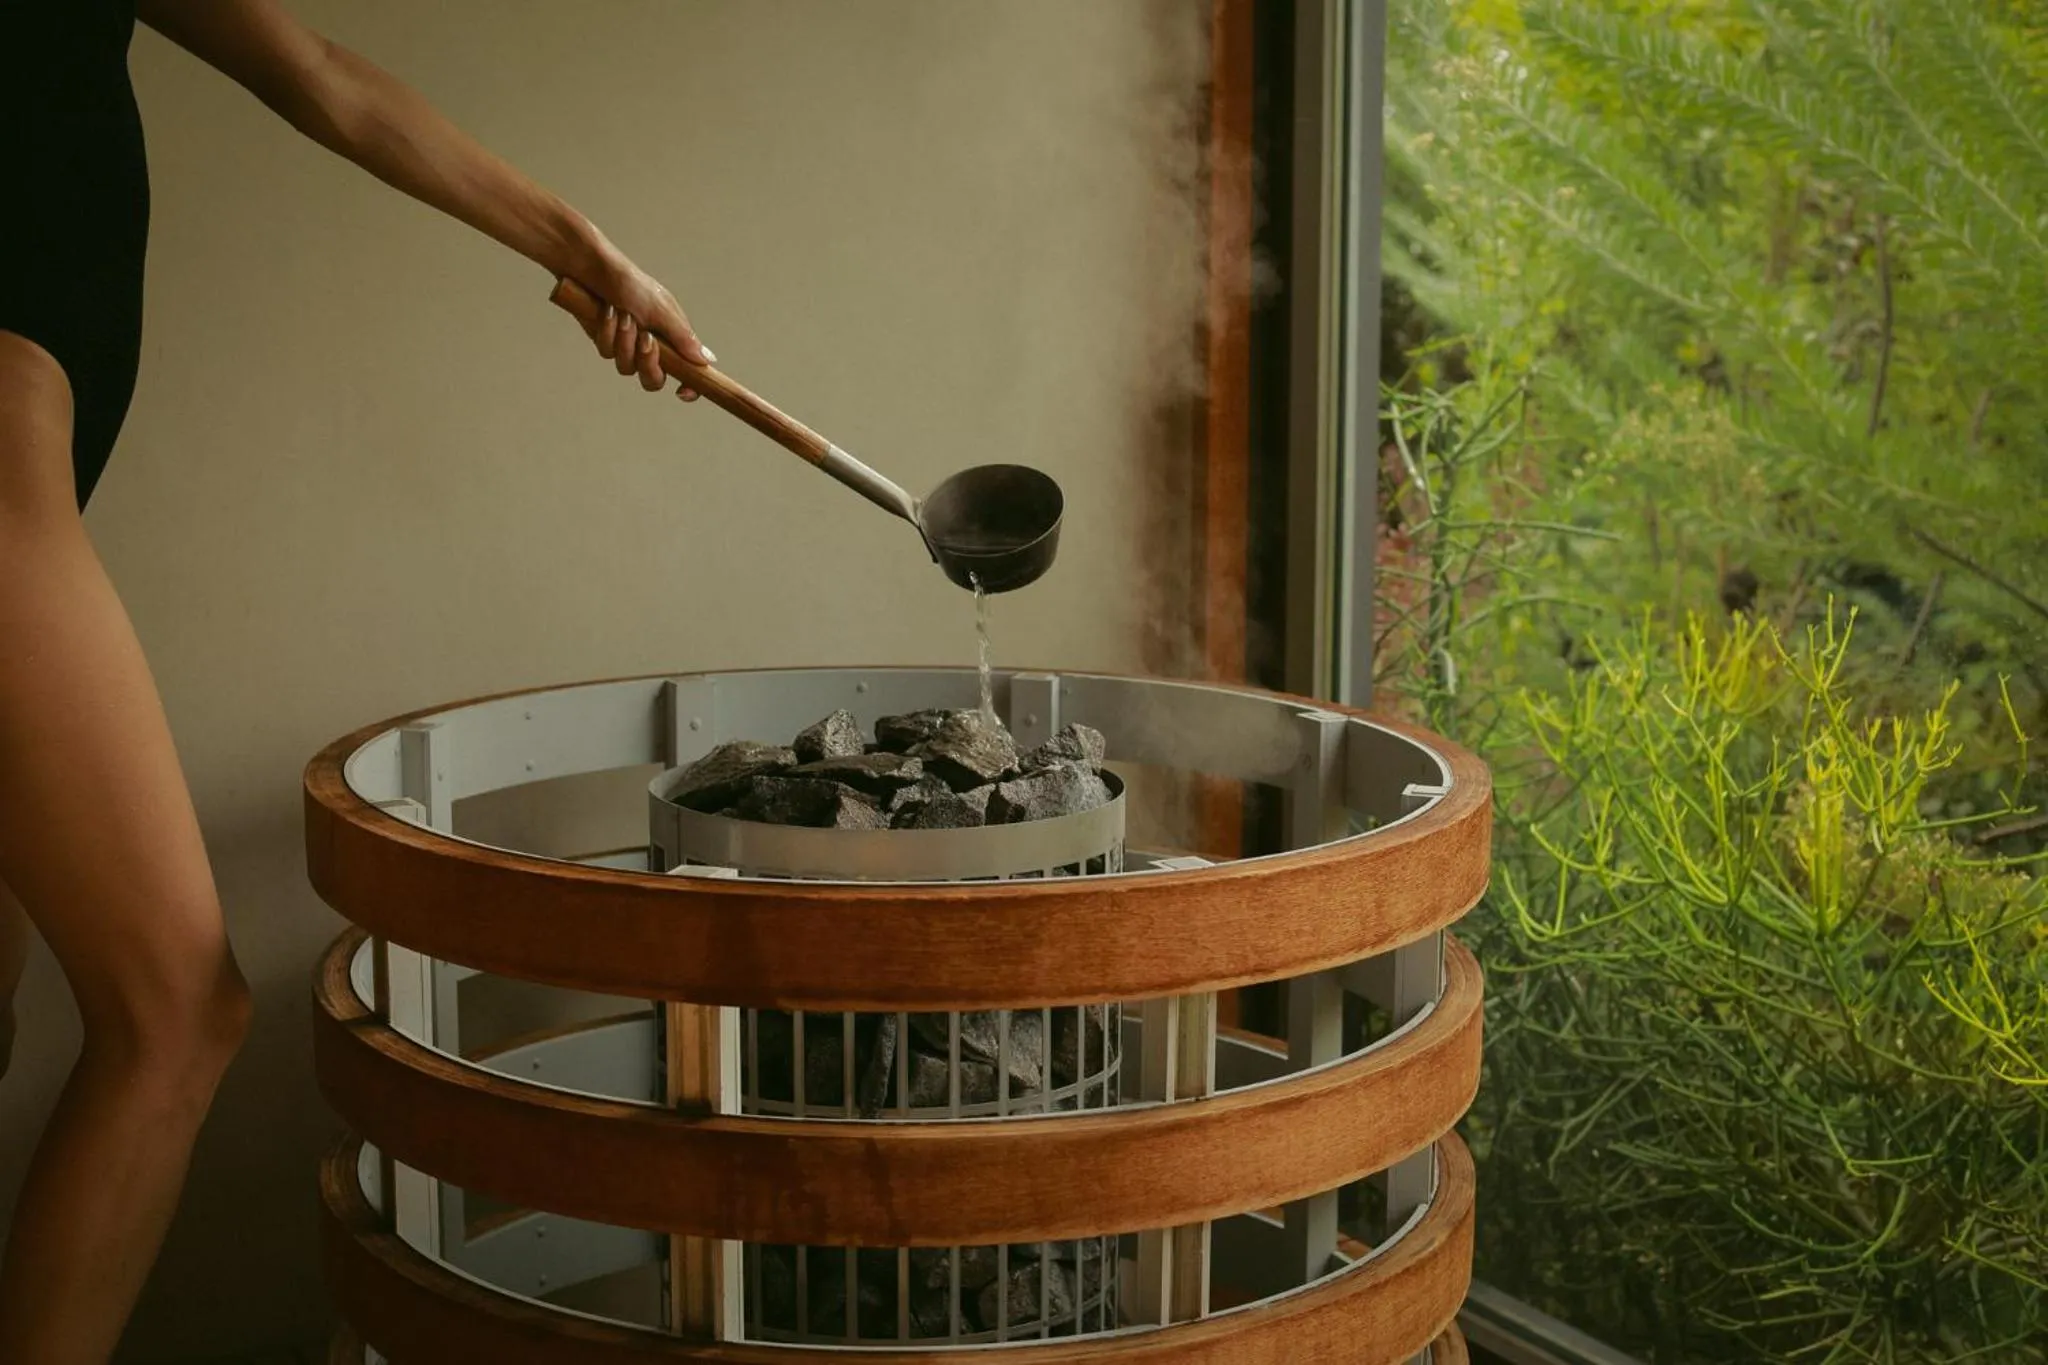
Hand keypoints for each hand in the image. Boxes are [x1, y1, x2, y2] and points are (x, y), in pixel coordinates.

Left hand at [568, 241, 713, 401]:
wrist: (592, 268)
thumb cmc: (630, 283)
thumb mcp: (661, 310)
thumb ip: (683, 338)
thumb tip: (707, 361)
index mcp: (672, 338)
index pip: (687, 372)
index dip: (689, 386)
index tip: (683, 392)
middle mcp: (651, 346)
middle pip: (653, 381)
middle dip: (648, 364)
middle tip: (646, 341)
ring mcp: (626, 346)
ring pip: (627, 368)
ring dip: (624, 342)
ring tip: (623, 315)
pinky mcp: (605, 341)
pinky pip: (607, 353)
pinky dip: (607, 333)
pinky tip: (606, 312)